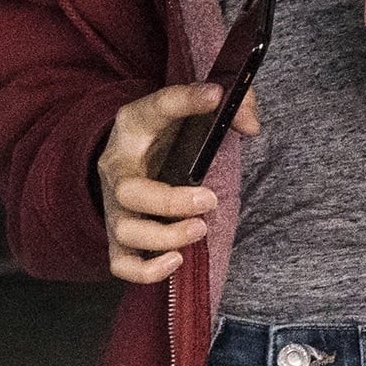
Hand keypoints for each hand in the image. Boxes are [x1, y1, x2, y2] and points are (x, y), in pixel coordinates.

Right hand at [94, 79, 261, 284]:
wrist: (133, 154)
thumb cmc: (167, 131)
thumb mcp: (191, 107)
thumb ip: (230, 105)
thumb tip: (251, 125)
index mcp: (134, 124)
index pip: (156, 107)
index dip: (185, 100)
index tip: (215, 96)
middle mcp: (117, 166)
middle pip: (129, 191)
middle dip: (170, 202)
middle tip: (210, 200)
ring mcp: (114, 205)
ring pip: (125, 231)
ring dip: (165, 237)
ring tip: (200, 229)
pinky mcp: (118, 236)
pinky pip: (121, 263)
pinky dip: (147, 270)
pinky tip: (177, 259)